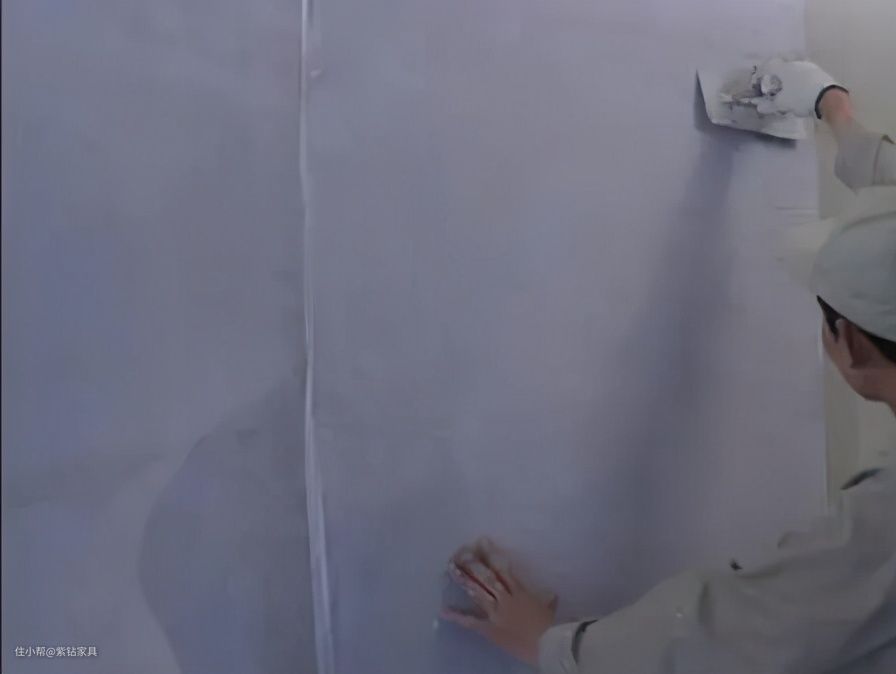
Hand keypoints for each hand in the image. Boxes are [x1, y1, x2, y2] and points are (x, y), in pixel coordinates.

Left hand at [442, 537, 557, 665]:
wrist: (548, 645)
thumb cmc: (551, 627)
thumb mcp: (549, 610)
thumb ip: (547, 601)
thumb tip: (551, 595)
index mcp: (519, 592)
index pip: (503, 569)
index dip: (491, 555)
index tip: (482, 542)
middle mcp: (505, 599)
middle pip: (486, 577)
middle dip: (474, 563)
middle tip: (462, 550)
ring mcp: (495, 613)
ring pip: (477, 592)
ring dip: (464, 579)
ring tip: (451, 567)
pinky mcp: (490, 629)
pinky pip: (471, 622)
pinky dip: (457, 617)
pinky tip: (444, 610)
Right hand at [747, 58, 842, 117]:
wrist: (828, 97)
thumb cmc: (800, 98)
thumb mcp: (782, 104)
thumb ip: (769, 105)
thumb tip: (760, 107)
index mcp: (785, 68)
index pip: (770, 65)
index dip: (762, 72)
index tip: (759, 79)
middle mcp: (796, 63)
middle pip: (784, 61)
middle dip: (778, 68)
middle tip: (774, 78)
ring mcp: (809, 66)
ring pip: (796, 65)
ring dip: (790, 72)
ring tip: (788, 82)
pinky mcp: (819, 72)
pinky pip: (805, 71)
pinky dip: (800, 77)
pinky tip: (801, 85)